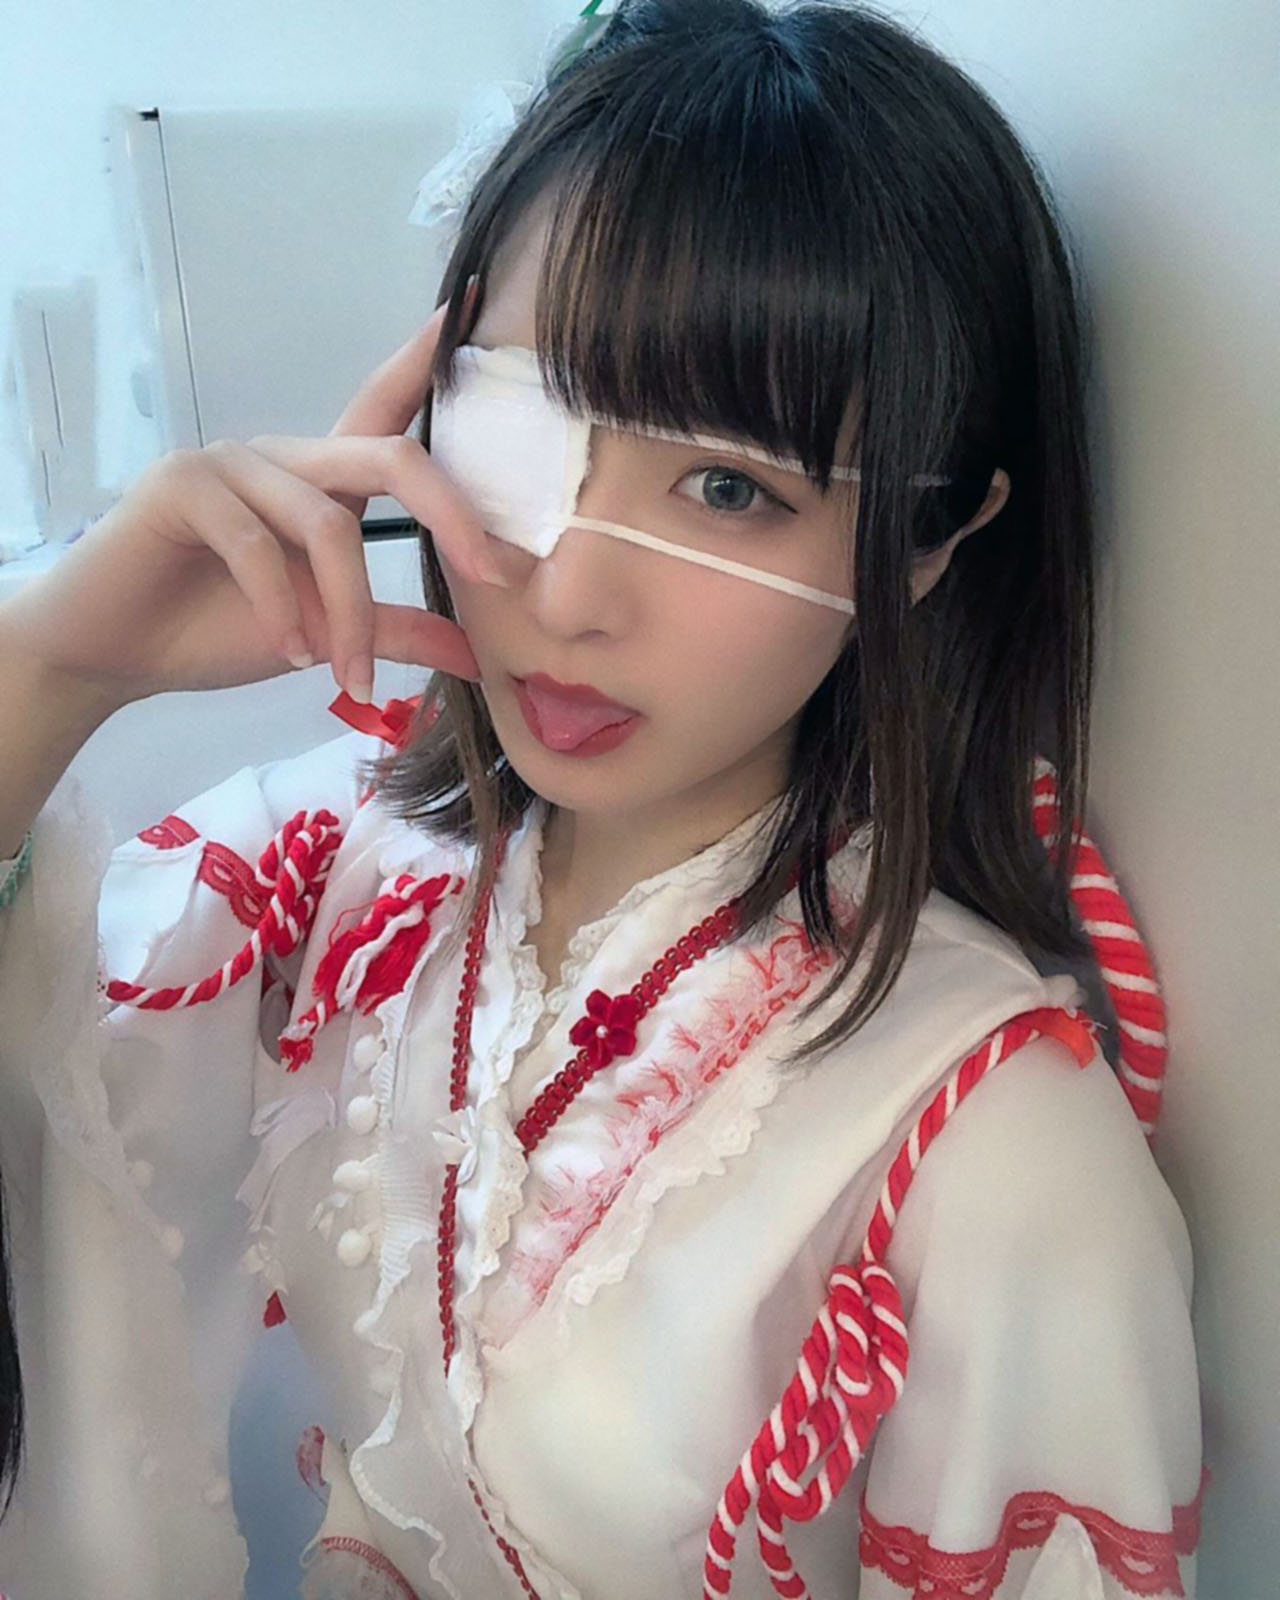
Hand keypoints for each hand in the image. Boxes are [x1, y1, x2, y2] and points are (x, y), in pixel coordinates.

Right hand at [0, 294, 495, 709]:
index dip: (426, 358)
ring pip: (328, 527)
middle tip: (494, 577)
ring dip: (350, 614)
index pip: (384, 408)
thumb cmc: (215, 630)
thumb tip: (475, 655)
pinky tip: (288, 654)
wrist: (112, 653)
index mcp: (318, 479)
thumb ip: (396, 632)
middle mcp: (282, 457)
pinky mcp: (183, 485)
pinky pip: (259, 546)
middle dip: (451, 516)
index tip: (471, 306)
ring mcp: (230, 462)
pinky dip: (285, 611)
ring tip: (348, 674)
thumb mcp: (324, 633)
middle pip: (389, 456)